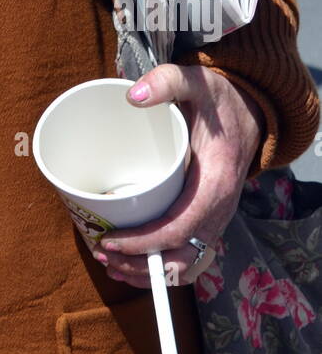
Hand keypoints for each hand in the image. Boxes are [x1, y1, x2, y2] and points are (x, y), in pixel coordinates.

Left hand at [92, 65, 262, 288]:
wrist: (251, 111)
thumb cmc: (220, 101)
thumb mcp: (198, 83)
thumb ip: (167, 82)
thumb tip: (132, 95)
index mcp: (215, 185)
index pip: (179, 228)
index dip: (144, 242)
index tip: (109, 240)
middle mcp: (219, 211)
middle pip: (181, 257)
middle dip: (140, 264)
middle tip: (101, 253)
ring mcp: (215, 220)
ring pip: (185, 264)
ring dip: (149, 272)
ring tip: (110, 263)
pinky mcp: (207, 220)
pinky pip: (188, 255)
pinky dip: (161, 266)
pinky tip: (133, 261)